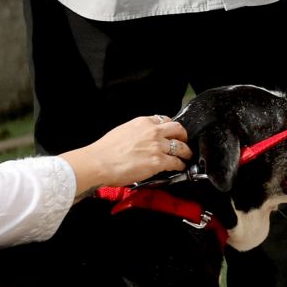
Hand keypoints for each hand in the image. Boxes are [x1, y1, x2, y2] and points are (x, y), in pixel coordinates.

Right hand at [60, 115, 191, 196]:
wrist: (99, 162)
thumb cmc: (105, 150)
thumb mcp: (122, 131)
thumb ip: (135, 133)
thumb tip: (140, 141)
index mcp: (142, 122)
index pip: (163, 120)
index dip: (170, 127)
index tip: (171, 132)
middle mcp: (152, 131)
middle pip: (177, 129)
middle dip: (183, 136)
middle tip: (183, 141)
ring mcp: (157, 146)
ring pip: (181, 146)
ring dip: (186, 152)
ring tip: (186, 156)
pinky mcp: (158, 161)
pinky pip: (176, 162)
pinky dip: (180, 165)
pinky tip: (180, 167)